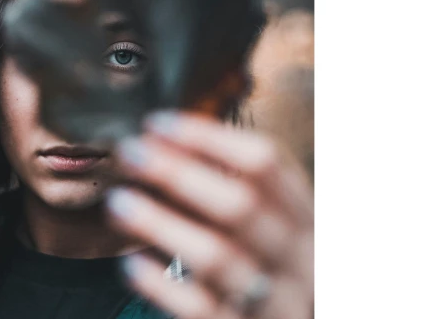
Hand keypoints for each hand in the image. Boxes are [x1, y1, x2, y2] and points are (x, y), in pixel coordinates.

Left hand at [106, 111, 313, 318]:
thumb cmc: (270, 273)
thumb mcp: (273, 230)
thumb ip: (237, 193)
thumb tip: (164, 145)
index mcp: (307, 217)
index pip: (265, 161)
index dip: (208, 137)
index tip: (157, 123)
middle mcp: (299, 258)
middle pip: (241, 204)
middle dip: (179, 172)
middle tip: (130, 153)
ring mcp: (277, 301)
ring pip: (217, 255)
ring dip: (161, 222)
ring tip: (118, 202)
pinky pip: (201, 308)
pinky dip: (162, 284)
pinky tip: (130, 264)